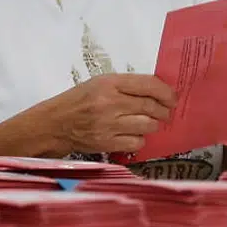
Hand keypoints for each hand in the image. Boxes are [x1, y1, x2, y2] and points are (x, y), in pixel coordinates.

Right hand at [30, 73, 175, 154]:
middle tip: (166, 112)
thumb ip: (127, 86)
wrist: (55, 124)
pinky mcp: (107, 143)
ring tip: (148, 122)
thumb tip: (158, 92)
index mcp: (110, 83)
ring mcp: (109, 125)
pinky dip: (140, 139)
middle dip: (164, 110)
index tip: (172, 97)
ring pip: (147, 125)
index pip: (148, 84)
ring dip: (153, 124)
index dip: (166, 92)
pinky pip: (137, 142)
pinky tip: (133, 134)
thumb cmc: (79, 100)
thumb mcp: (101, 83)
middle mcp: (110, 103)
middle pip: (151, 107)